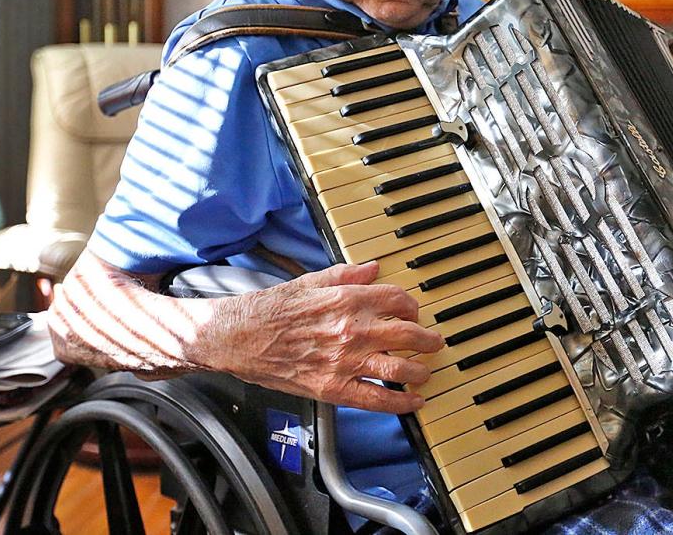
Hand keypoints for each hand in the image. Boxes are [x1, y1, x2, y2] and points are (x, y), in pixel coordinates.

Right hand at [214, 261, 442, 413]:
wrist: (239, 337)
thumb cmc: (270, 309)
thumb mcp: (310, 281)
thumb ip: (346, 275)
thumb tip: (373, 269)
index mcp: (347, 300)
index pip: (397, 300)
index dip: (412, 307)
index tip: (413, 313)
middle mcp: (352, 329)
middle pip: (407, 334)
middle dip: (427, 339)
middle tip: (433, 343)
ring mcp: (344, 361)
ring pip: (399, 368)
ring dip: (420, 370)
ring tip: (425, 371)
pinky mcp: (333, 388)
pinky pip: (377, 400)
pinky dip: (400, 403)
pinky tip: (413, 402)